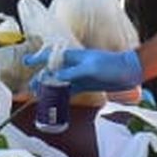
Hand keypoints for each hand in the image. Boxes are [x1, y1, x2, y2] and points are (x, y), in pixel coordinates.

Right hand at [24, 47, 142, 92]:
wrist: (129, 71)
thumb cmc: (111, 65)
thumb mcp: (90, 68)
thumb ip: (72, 73)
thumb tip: (55, 77)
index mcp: (74, 56)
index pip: (52, 56)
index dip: (39, 58)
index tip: (27, 62)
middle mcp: (74, 65)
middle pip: (53, 71)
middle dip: (41, 78)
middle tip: (31, 88)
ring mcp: (80, 75)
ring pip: (59, 81)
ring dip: (50, 87)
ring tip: (40, 95)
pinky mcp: (86, 84)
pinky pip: (70, 89)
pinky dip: (61, 94)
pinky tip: (55, 99)